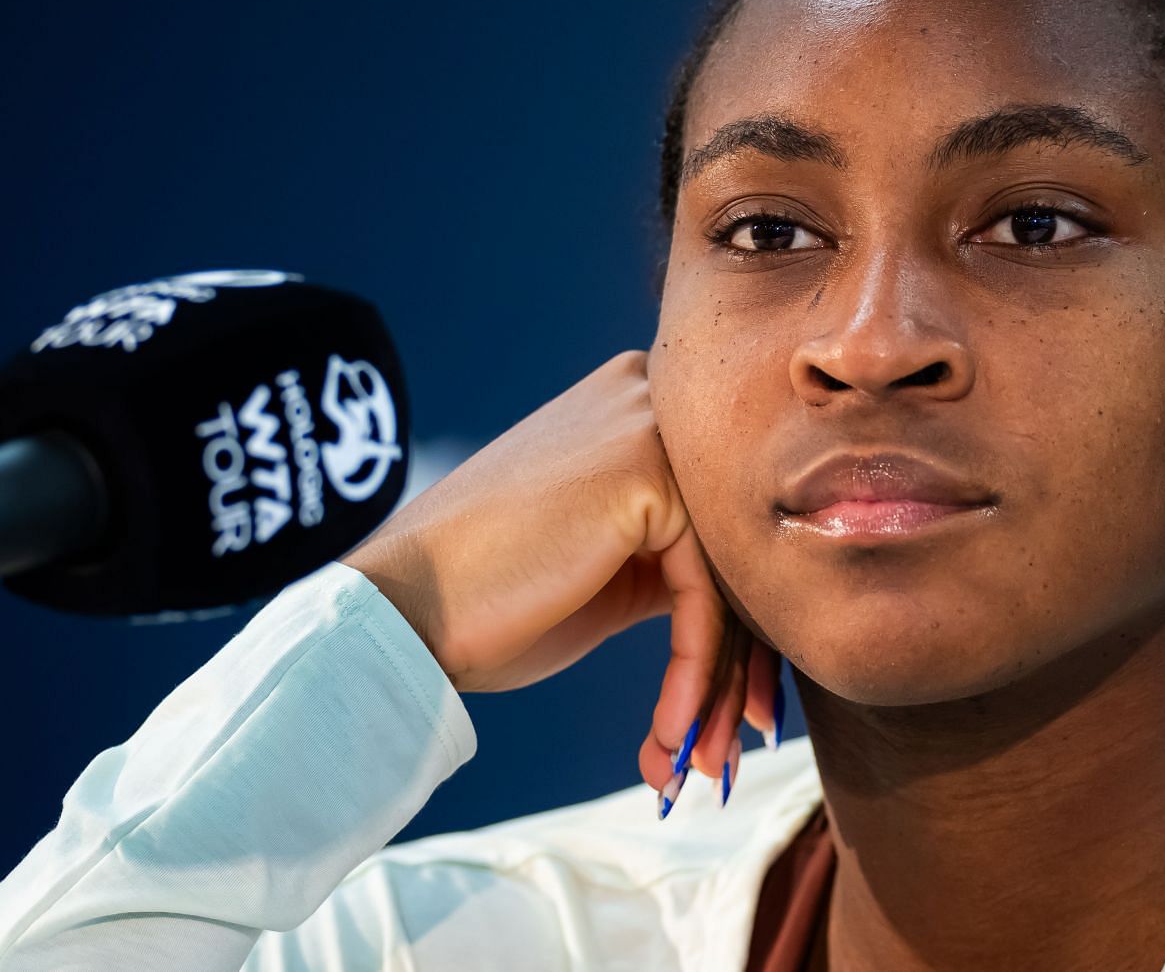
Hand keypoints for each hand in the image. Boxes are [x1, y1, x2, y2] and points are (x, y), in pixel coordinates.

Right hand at [341, 349, 777, 805]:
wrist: (401, 609)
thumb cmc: (490, 599)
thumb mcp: (607, 568)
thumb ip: (677, 561)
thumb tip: (763, 628)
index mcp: (642, 409)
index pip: (722, 530)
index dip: (739, 635)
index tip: (742, 720)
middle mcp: (655, 397)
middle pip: (733, 552)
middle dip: (737, 670)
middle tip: (727, 757)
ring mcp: (652, 429)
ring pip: (728, 579)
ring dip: (715, 691)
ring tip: (697, 768)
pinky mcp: (648, 477)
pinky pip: (703, 595)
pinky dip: (691, 676)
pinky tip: (665, 738)